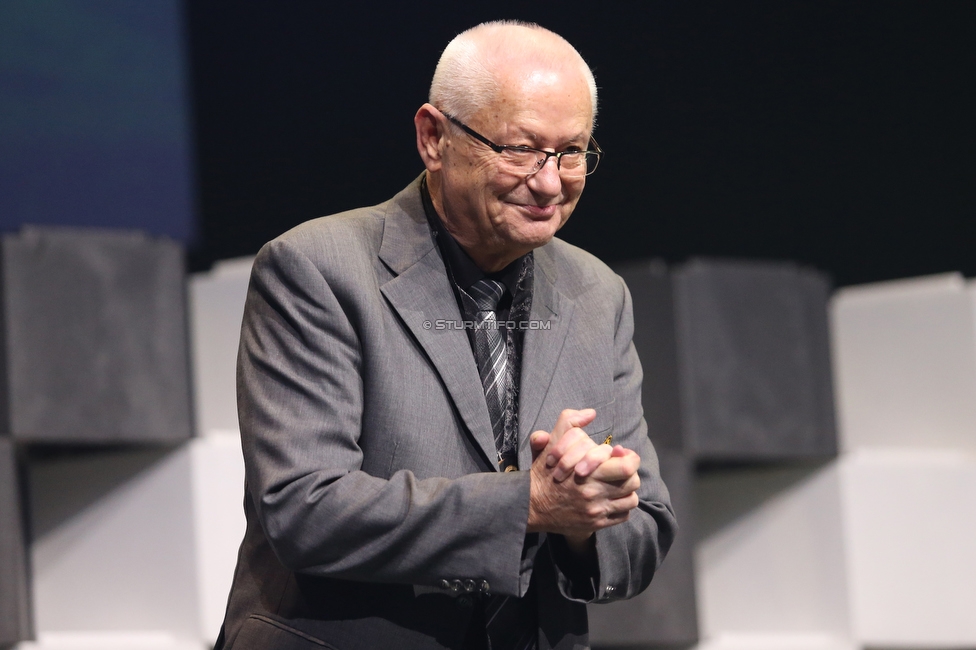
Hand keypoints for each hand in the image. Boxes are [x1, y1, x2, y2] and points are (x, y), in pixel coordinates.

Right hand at [526, 409, 640, 548]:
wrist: (530, 505)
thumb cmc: (543, 473)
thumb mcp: (552, 444)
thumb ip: (569, 422)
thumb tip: (590, 413)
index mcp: (589, 473)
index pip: (628, 466)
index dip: (629, 457)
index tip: (619, 453)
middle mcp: (596, 494)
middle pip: (633, 481)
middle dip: (629, 472)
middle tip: (619, 468)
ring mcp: (597, 511)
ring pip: (631, 499)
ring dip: (627, 489)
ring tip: (617, 483)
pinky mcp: (596, 524)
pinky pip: (623, 515)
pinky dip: (621, 506)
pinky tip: (611, 499)